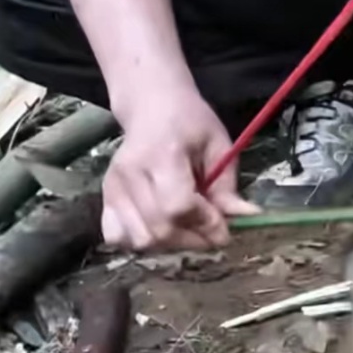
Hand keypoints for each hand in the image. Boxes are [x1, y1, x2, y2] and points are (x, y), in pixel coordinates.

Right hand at [102, 86, 259, 249]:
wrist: (152, 107)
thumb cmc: (191, 123)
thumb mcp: (219, 145)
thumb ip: (228, 186)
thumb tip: (246, 216)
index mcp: (163, 154)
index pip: (178, 206)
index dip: (205, 224)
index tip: (225, 228)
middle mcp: (131, 173)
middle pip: (160, 228)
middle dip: (194, 239)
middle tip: (213, 233)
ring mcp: (113, 187)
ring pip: (140, 239)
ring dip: (171, 245)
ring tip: (189, 229)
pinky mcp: (105, 197)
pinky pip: (118, 237)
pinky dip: (142, 241)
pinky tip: (162, 228)